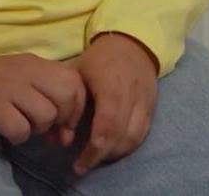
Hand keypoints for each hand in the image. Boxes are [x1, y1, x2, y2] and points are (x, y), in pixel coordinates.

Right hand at [0, 51, 85, 145]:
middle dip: (62, 119)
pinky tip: (6, 129)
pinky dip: (17, 135)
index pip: (76, 81)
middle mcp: (26, 70)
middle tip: (45, 127)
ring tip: (21, 124)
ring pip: (46, 114)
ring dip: (38, 128)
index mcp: (35, 62)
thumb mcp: (19, 81)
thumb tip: (66, 135)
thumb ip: (45, 99)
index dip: (77, 106)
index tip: (64, 121)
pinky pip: (20, 128)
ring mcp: (9, 86)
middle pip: (67, 96)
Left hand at [69, 31, 159, 175]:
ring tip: (97, 157)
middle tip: (83, 165)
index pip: (106, 125)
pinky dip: (128, 146)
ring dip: (115, 153)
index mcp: (111, 86)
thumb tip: (57, 125)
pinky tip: (113, 149)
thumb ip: (70, 97)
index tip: (78, 162)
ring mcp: (145, 102)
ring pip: (134, 138)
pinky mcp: (152, 107)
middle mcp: (131, 96)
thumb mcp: (79, 70)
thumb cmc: (101, 58)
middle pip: (120, 136)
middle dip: (101, 156)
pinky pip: (142, 134)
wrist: (133, 43)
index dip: (93, 149)